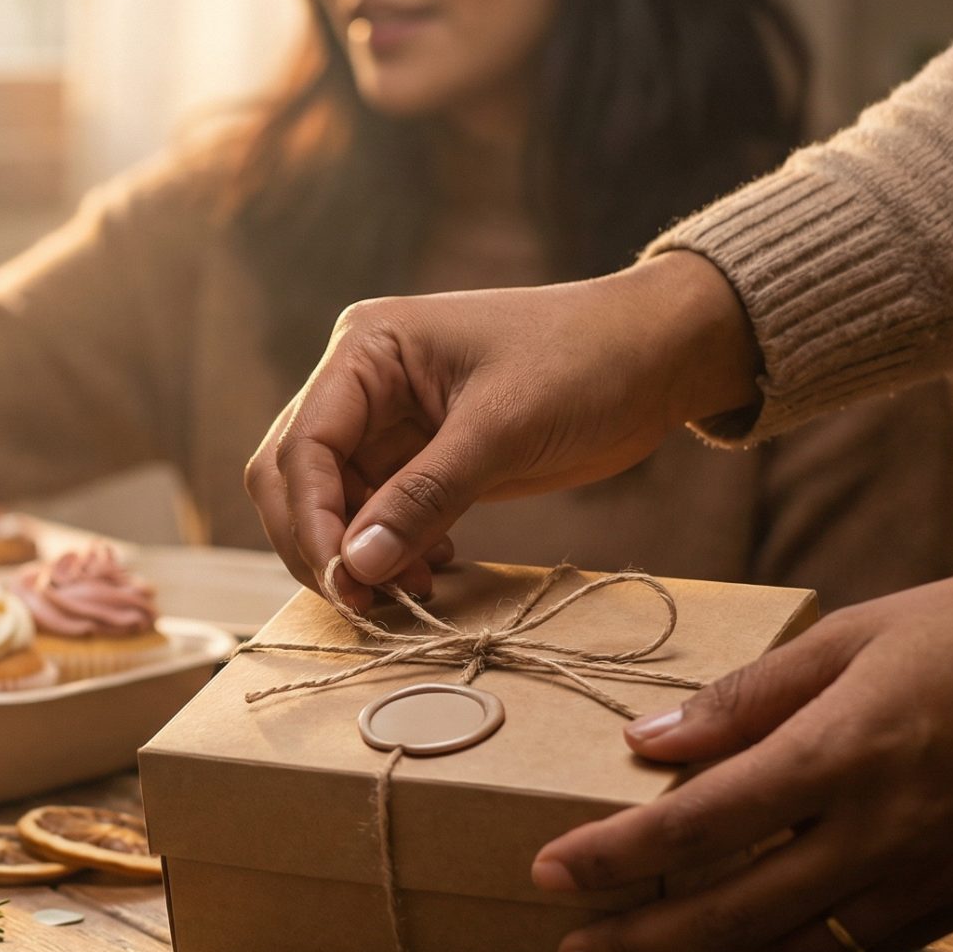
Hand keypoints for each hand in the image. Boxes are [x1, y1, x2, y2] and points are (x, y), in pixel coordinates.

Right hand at [244, 251, 760, 607]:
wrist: (657, 355)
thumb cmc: (585, 363)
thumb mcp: (504, 429)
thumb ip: (425, 497)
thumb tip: (356, 566)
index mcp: (367, 348)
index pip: (302, 444)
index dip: (310, 519)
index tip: (344, 580)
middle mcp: (361, 381)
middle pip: (295, 476)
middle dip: (321, 543)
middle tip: (365, 603)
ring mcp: (388, 421)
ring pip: (331, 503)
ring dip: (358, 555)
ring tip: (413, 592)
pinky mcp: (420, 456)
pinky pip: (377, 513)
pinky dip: (390, 550)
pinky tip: (432, 570)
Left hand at [534, 534, 952, 951]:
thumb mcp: (852, 633)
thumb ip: (746, 698)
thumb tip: (645, 740)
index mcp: (842, 747)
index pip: (701, 822)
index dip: (617, 856)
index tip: (549, 871)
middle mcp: (879, 828)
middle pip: (733, 909)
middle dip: (641, 943)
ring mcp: (926, 877)